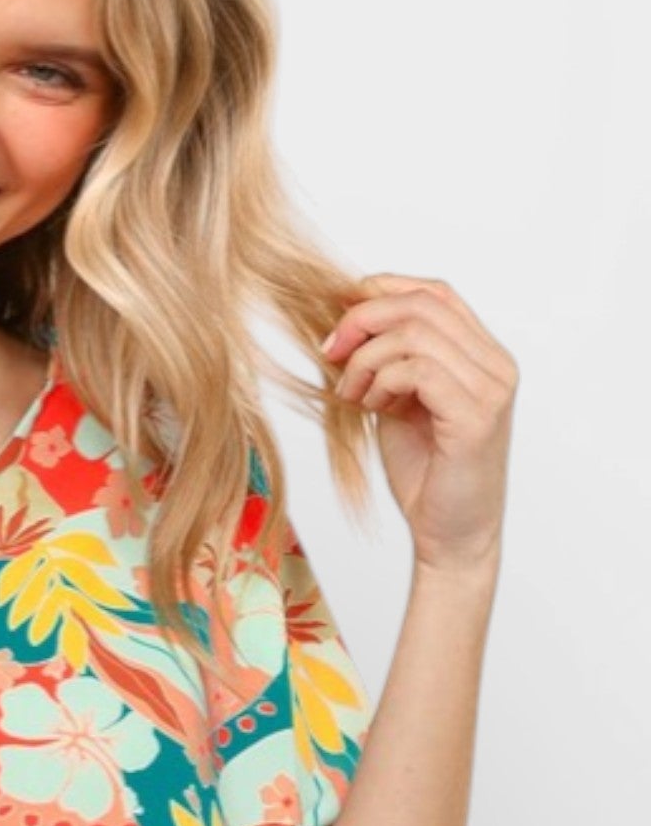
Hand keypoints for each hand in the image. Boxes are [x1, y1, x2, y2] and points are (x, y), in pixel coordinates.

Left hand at [320, 273, 517, 577]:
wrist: (450, 536)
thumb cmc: (425, 473)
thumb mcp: (398, 402)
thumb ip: (387, 361)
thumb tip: (344, 319)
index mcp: (481, 356)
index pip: (435, 292)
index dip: (383, 289)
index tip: (339, 316)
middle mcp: (495, 365)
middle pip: (424, 303)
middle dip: (363, 319)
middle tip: (330, 352)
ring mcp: (491, 390)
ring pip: (415, 334)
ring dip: (366, 360)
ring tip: (352, 394)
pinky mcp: (476, 417)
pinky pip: (418, 370)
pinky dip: (381, 382)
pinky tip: (372, 408)